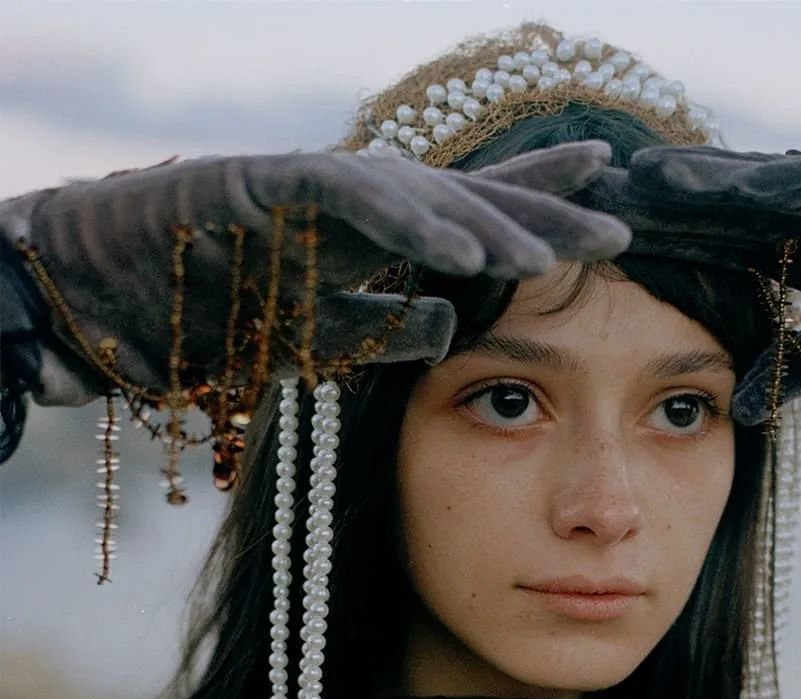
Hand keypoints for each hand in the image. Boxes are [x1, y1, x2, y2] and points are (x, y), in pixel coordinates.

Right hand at [0, 142, 631, 412]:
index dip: (541, 218)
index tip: (614, 226)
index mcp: (375, 237)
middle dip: (545, 213)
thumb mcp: (318, 340)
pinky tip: (461, 253)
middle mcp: (359, 203)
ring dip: (489, 225)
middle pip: (467, 200)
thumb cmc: (210, 315)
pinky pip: (350, 201)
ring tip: (557, 254)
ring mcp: (318, 186)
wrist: (101, 293)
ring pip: (422, 195)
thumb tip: (450, 322)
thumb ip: (383, 330)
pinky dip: (405, 225)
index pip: (471, 223)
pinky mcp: (269, 181)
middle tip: (623, 228)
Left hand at [589, 144, 800, 420]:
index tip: (585, 258)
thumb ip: (786, 370)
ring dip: (677, 183)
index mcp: (773, 250)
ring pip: (731, 184)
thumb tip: (740, 413)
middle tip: (574, 203)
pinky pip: (795, 183)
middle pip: (696, 209)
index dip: (642, 252)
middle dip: (638, 206)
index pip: (694, 249)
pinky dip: (750, 184)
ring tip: (626, 179)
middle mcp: (782, 215)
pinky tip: (702, 184)